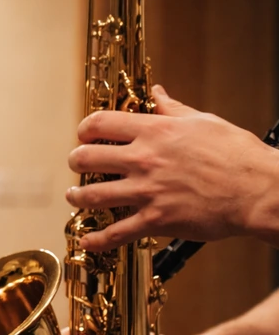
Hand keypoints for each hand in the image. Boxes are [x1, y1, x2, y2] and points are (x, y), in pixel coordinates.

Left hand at [64, 85, 278, 251]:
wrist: (259, 190)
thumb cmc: (237, 154)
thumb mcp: (203, 122)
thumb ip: (172, 109)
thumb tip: (157, 94)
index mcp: (154, 132)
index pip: (100, 123)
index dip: (85, 129)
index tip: (84, 135)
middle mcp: (144, 160)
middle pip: (86, 158)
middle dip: (76, 161)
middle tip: (77, 164)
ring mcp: (147, 191)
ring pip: (92, 195)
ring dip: (77, 196)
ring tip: (75, 196)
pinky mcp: (156, 220)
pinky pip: (116, 233)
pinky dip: (97, 239)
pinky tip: (86, 241)